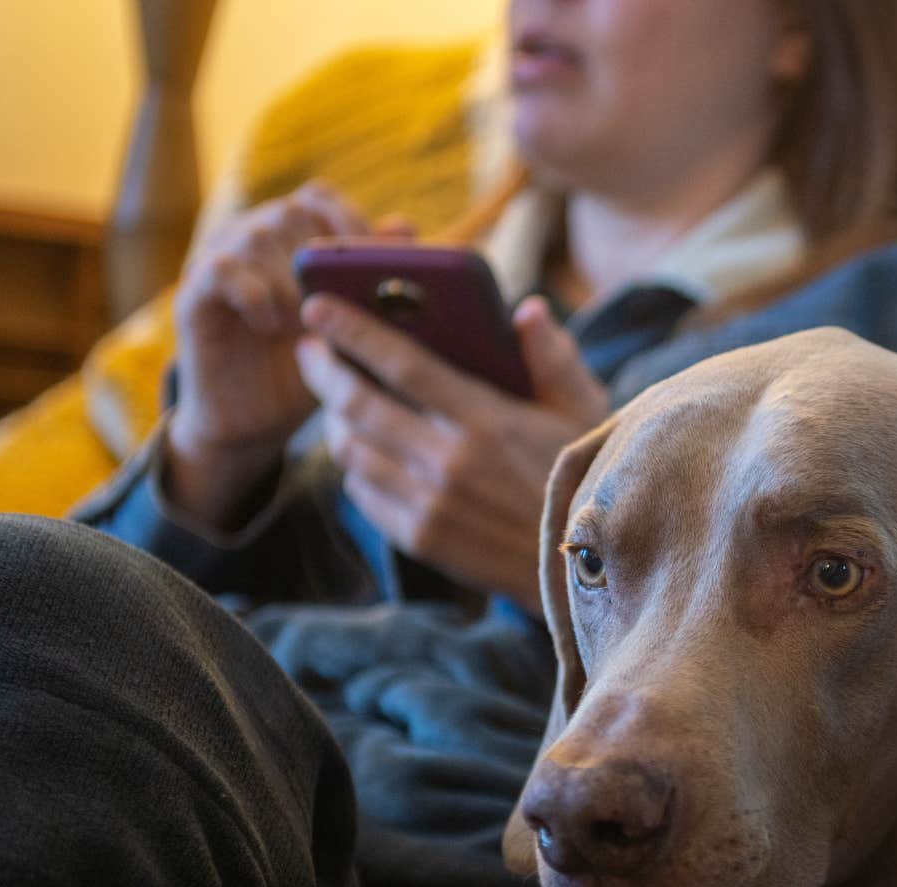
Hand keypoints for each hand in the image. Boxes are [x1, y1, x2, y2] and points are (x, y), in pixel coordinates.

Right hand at [163, 182, 409, 528]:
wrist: (256, 425)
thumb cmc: (312, 371)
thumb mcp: (354, 327)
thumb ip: (375, 279)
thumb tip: (406, 226)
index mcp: (290, 235)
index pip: (320, 196)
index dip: (351, 220)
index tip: (376, 262)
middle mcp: (250, 237)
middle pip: (290, 211)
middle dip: (325, 257)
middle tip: (344, 302)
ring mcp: (218, 261)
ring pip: (258, 236)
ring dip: (293, 280)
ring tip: (309, 323)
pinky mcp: (193, 294)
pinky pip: (222, 269)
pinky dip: (256, 294)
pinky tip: (273, 327)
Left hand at [296, 292, 608, 610]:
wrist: (585, 569)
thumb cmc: (587, 480)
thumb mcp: (585, 413)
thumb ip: (553, 357)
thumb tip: (526, 310)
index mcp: (489, 420)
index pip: (403, 364)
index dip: (354, 331)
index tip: (318, 307)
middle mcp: (451, 462)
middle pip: (360, 405)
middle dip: (323, 370)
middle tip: (308, 349)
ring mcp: (431, 504)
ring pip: (352, 450)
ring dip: (333, 419)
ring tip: (334, 400)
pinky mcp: (421, 539)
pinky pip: (363, 492)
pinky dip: (354, 466)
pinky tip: (361, 452)